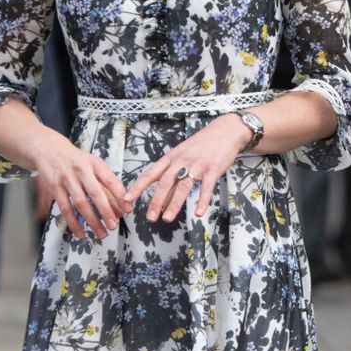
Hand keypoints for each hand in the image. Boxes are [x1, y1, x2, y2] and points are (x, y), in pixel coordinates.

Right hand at [28, 129, 131, 239]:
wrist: (49, 149)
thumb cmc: (77, 161)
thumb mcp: (94, 166)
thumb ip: (107, 185)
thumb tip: (121, 208)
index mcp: (95, 164)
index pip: (110, 180)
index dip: (120, 196)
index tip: (128, 209)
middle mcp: (81, 170)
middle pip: (95, 193)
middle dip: (106, 211)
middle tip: (113, 226)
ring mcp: (67, 178)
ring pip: (80, 203)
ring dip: (92, 221)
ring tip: (102, 233)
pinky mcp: (55, 187)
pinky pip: (65, 208)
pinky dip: (73, 223)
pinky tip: (81, 233)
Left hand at [126, 115, 253, 223]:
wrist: (224, 131)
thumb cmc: (201, 144)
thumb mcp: (182, 154)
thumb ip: (172, 173)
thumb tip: (163, 196)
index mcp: (171, 157)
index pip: (150, 173)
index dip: (138, 187)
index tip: (127, 199)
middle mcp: (181, 161)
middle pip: (164, 183)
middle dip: (155, 202)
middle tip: (149, 218)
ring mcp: (197, 166)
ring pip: (182, 187)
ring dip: (174, 204)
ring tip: (167, 219)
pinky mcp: (213, 170)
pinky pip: (206, 188)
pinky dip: (202, 202)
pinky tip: (198, 214)